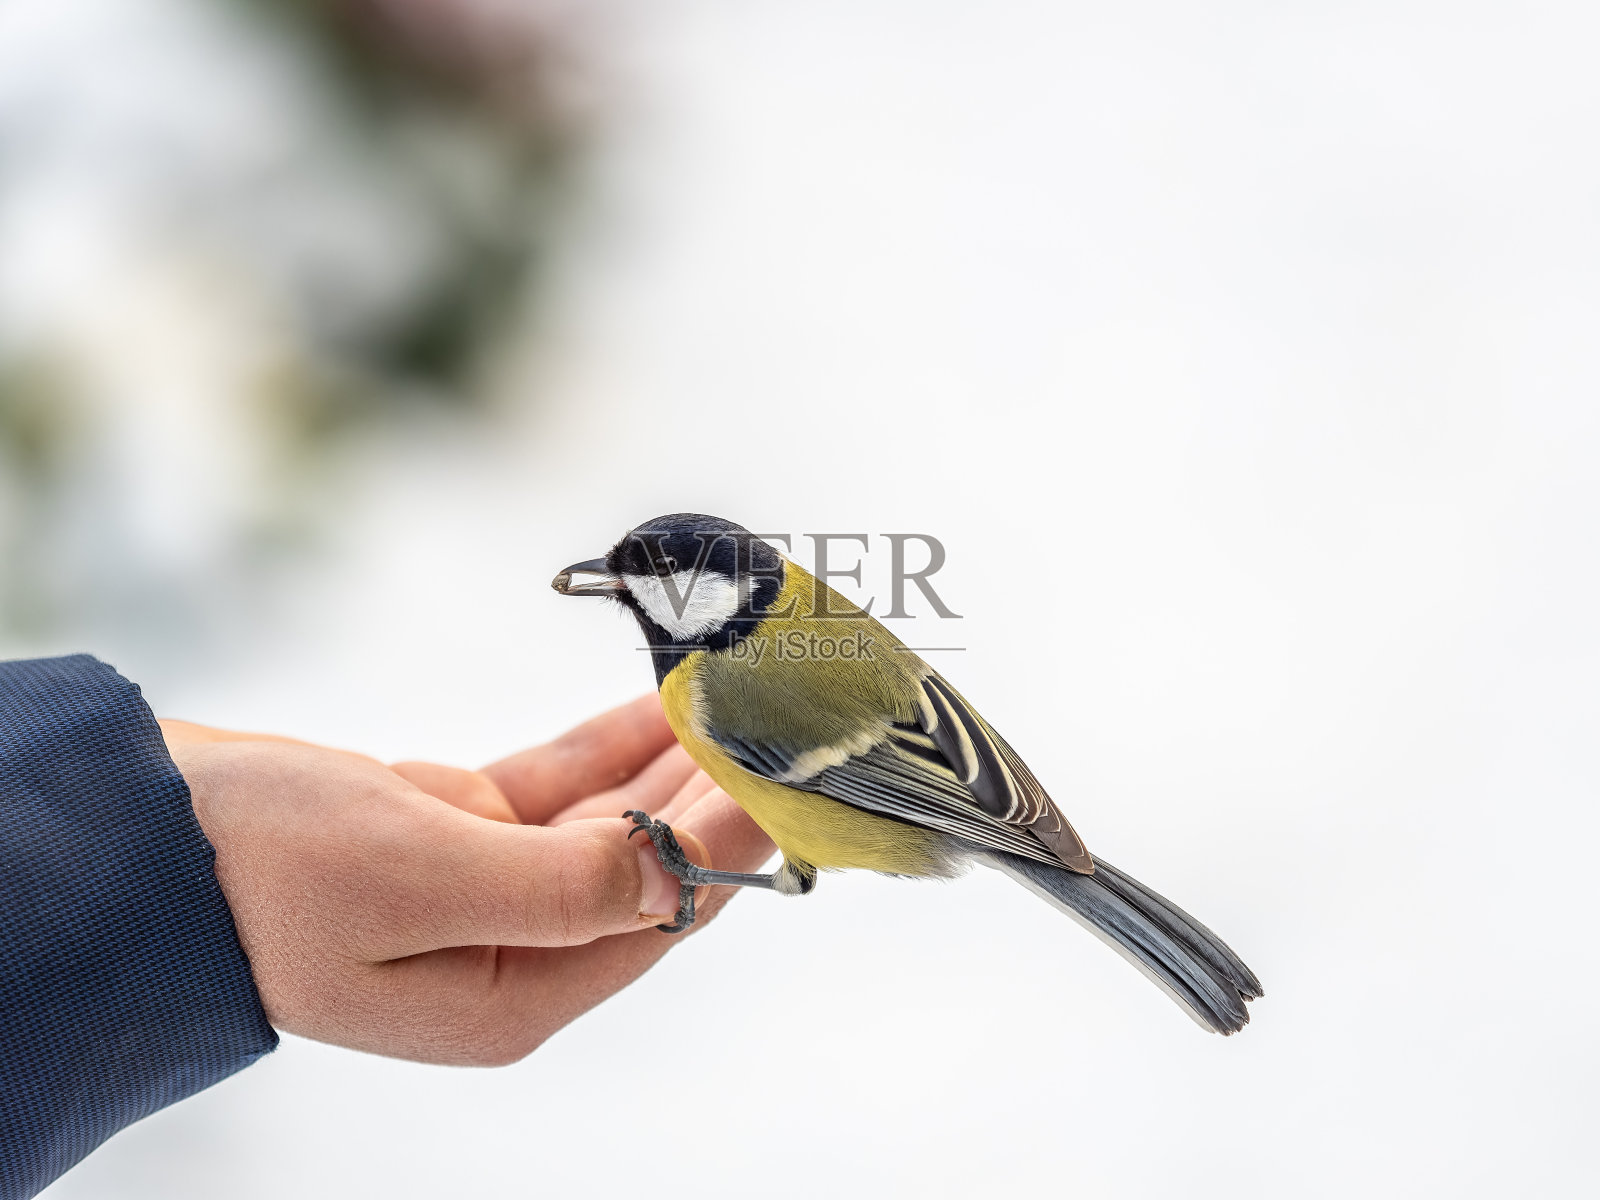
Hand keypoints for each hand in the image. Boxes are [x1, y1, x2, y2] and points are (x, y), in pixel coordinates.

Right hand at [162, 695, 772, 1065]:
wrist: (137, 838)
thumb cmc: (258, 871)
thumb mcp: (424, 877)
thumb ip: (566, 881)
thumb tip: (683, 870)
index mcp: (512, 993)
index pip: (659, 913)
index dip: (731, 842)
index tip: (788, 772)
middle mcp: (510, 952)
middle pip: (645, 866)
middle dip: (713, 793)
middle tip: (779, 719)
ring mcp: (482, 890)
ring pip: (607, 820)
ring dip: (668, 760)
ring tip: (735, 697)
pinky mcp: (452, 834)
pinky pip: (553, 789)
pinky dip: (603, 747)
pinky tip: (655, 703)